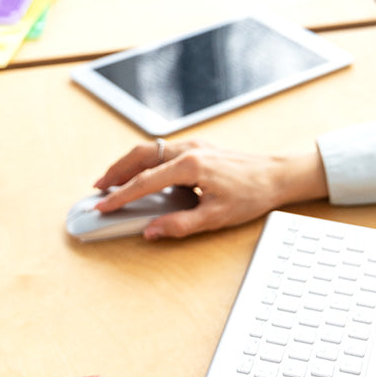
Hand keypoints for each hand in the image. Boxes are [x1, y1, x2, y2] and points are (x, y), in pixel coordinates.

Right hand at [92, 138, 327, 238]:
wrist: (276, 176)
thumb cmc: (250, 195)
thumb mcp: (215, 218)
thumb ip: (179, 225)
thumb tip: (150, 231)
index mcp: (190, 166)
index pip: (145, 181)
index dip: (121, 196)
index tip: (102, 207)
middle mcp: (190, 150)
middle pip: (142, 155)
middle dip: (116, 170)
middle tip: (98, 188)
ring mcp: (195, 145)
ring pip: (152, 149)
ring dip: (129, 163)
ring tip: (113, 180)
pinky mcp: (201, 147)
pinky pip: (165, 150)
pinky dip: (146, 160)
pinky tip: (143, 173)